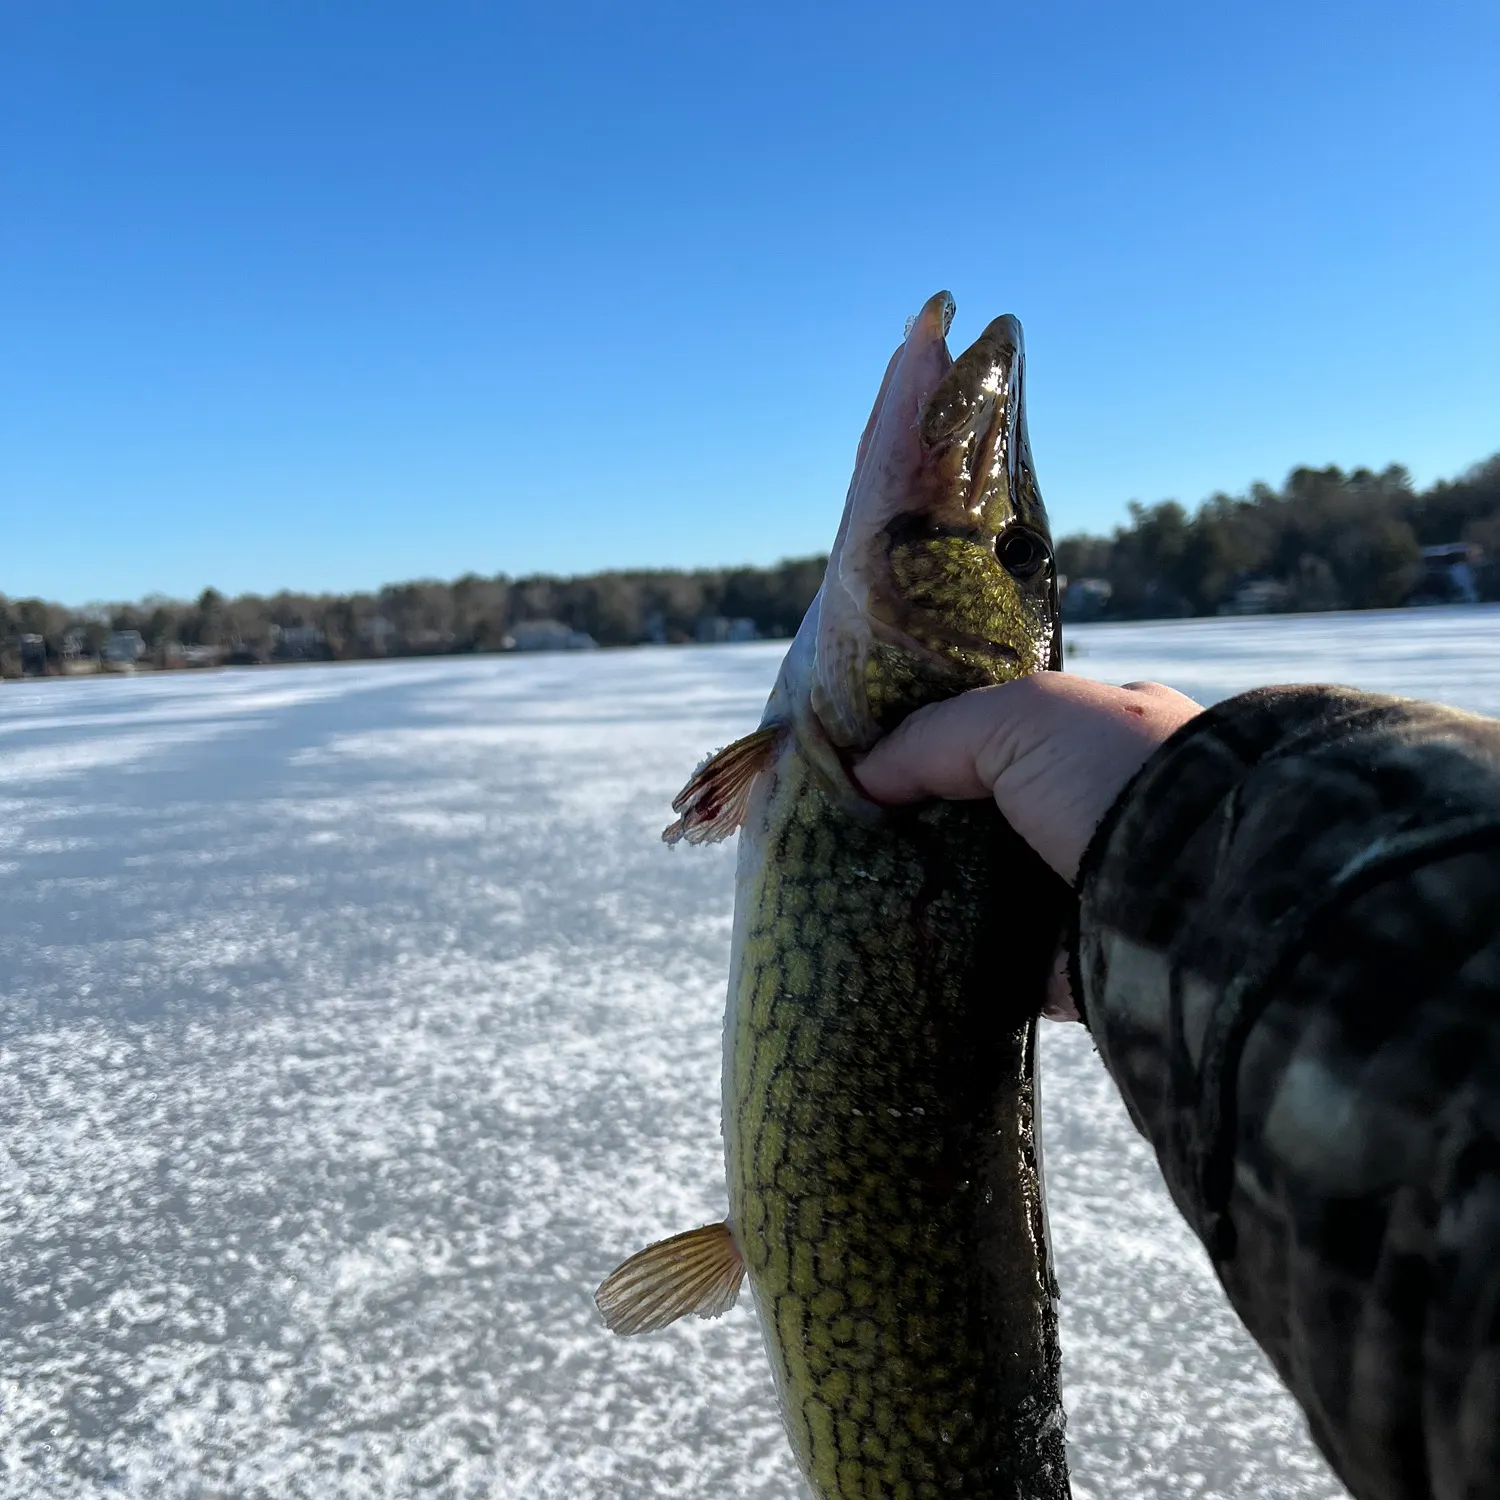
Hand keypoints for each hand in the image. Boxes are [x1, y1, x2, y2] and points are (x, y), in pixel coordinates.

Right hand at [853, 675, 1201, 1020]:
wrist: (1204, 893)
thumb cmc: (1119, 776)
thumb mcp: (1024, 717)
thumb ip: (935, 735)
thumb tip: (858, 775)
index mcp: (1097, 741)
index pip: (998, 737)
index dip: (930, 748)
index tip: (867, 767)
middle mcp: (1092, 814)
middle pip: (979, 817)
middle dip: (918, 826)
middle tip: (846, 834)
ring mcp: (1080, 890)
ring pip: (979, 890)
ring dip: (926, 892)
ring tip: (848, 890)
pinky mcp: (1071, 963)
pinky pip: (991, 961)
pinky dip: (947, 957)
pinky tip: (888, 945)